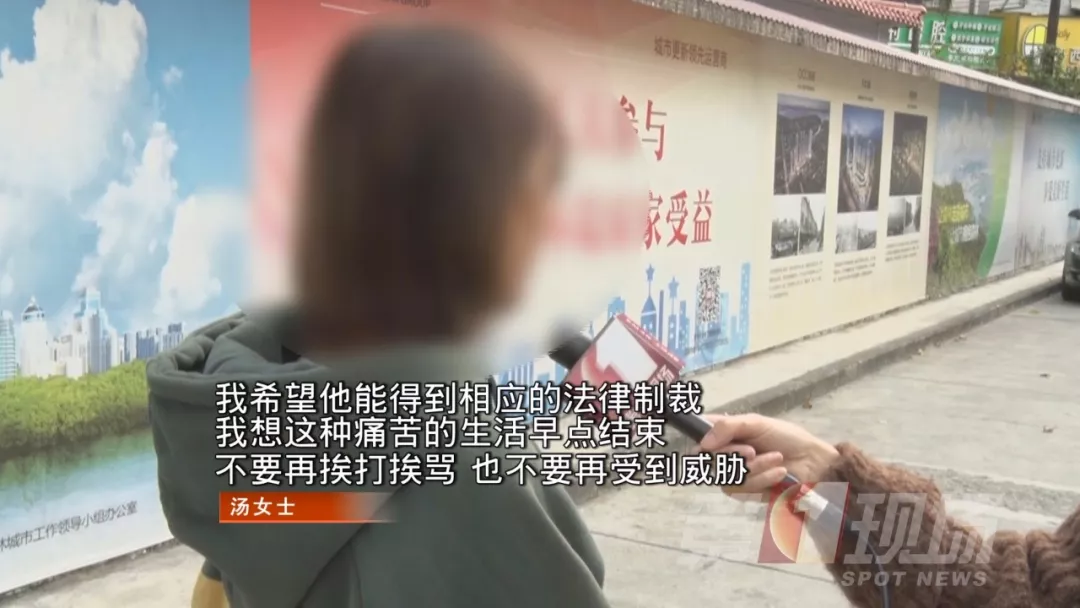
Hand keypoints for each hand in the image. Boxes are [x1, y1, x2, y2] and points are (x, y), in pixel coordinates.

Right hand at [699, 414, 839, 498]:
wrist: (813, 463)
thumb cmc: (788, 438)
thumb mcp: (757, 423)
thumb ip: (728, 427)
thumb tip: (704, 443)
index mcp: (726, 432)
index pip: (700, 434)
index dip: (699, 439)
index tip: (706, 444)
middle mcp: (726, 452)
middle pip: (708, 458)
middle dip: (732, 454)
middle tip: (752, 450)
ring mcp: (734, 473)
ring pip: (726, 474)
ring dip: (754, 467)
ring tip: (776, 459)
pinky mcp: (745, 491)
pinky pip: (740, 487)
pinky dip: (761, 478)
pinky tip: (778, 473)